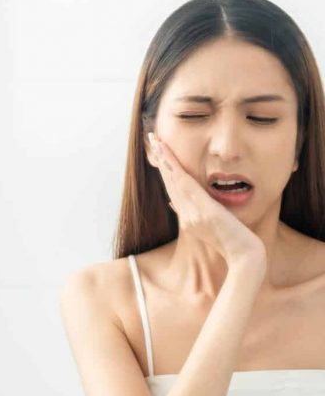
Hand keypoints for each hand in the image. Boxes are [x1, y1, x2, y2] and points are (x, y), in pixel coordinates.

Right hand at [149, 132, 265, 269]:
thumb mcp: (213, 228)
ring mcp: (193, 214)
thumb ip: (195, 215)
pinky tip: (170, 159)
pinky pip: (187, 188)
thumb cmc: (234, 244)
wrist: (244, 257)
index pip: (173, 189)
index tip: (160, 152)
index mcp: (188, 218)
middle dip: (161, 159)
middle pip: (170, 182)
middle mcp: (186, 215)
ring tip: (157, 141)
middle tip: (152, 138)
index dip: (165, 170)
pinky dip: (176, 172)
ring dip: (165, 160)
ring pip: (175, 182)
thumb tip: (174, 202)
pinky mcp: (203, 212)